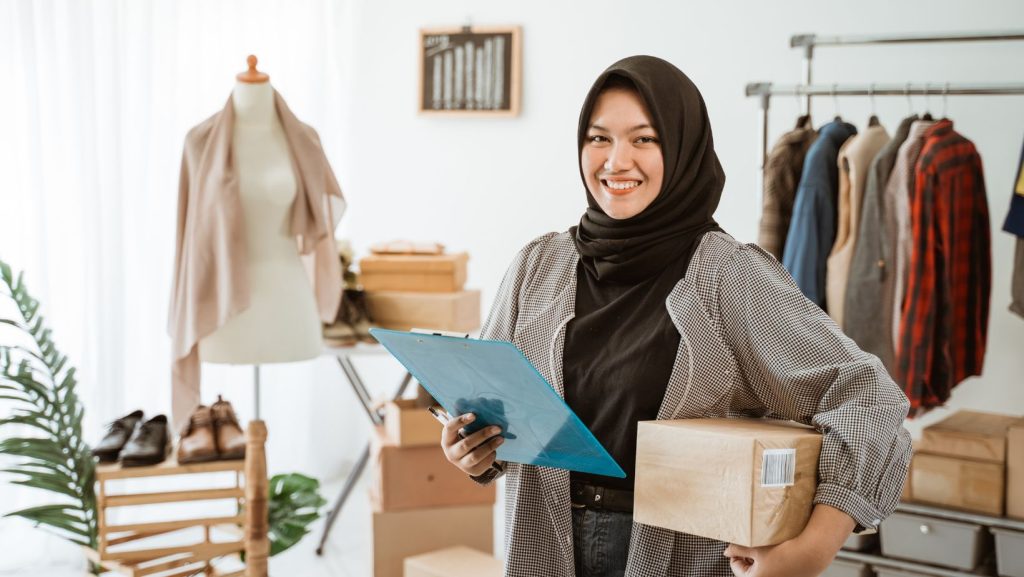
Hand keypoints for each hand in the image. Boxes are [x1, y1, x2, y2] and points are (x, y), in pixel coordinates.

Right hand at [440, 412, 503, 476]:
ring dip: (490, 446)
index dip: (461, 421)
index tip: (474, 414)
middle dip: (483, 435)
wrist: (467, 456)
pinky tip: (495, 449)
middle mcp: (451, 453)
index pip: (450, 428)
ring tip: (501, 438)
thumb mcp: (465, 428)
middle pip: (466, 444)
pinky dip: (491, 456)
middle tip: (498, 428)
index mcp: (447, 439)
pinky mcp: (472, 471)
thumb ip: (471, 417)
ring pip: (475, 456)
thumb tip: (484, 400)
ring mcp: (460, 464)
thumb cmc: (467, 435)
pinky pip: (483, 464)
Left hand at [724, 503, 855, 575]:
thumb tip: (726, 552)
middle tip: (755, 546)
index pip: (735, 566)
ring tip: (767, 550)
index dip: (737, 553)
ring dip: (760, 562)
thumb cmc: (783, 551)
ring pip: (760, 572)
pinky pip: (773, 573)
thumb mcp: (755, 547)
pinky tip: (778, 556)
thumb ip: (737, 549)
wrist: (811, 554)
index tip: (742, 543)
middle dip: (749, 558)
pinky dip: (772, 566)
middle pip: (748, 571)